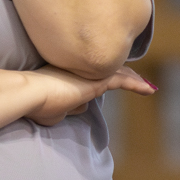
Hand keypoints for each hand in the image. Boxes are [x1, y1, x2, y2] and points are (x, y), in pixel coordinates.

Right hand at [27, 65, 155, 125]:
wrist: (30, 94)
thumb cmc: (37, 104)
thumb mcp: (55, 110)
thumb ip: (69, 108)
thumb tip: (81, 108)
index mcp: (70, 74)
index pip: (92, 77)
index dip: (104, 78)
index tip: (114, 81)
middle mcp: (82, 69)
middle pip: (108, 71)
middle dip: (123, 75)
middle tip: (137, 80)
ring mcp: (89, 72)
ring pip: (118, 73)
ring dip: (134, 79)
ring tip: (147, 86)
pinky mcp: (97, 80)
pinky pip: (123, 81)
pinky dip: (137, 85)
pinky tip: (149, 90)